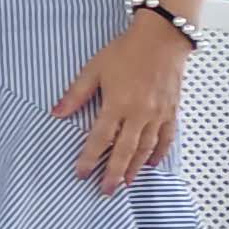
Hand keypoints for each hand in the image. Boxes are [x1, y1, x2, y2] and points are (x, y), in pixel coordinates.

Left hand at [59, 14, 191, 194]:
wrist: (162, 39)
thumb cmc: (127, 51)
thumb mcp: (94, 69)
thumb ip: (76, 94)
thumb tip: (57, 113)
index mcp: (117, 104)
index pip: (100, 139)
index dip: (89, 158)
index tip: (81, 173)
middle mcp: (139, 113)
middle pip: (125, 151)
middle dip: (114, 173)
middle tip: (105, 190)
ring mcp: (158, 114)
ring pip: (146, 148)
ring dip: (135, 168)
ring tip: (126, 183)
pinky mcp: (172, 111)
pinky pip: (166, 138)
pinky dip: (159, 153)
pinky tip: (151, 163)